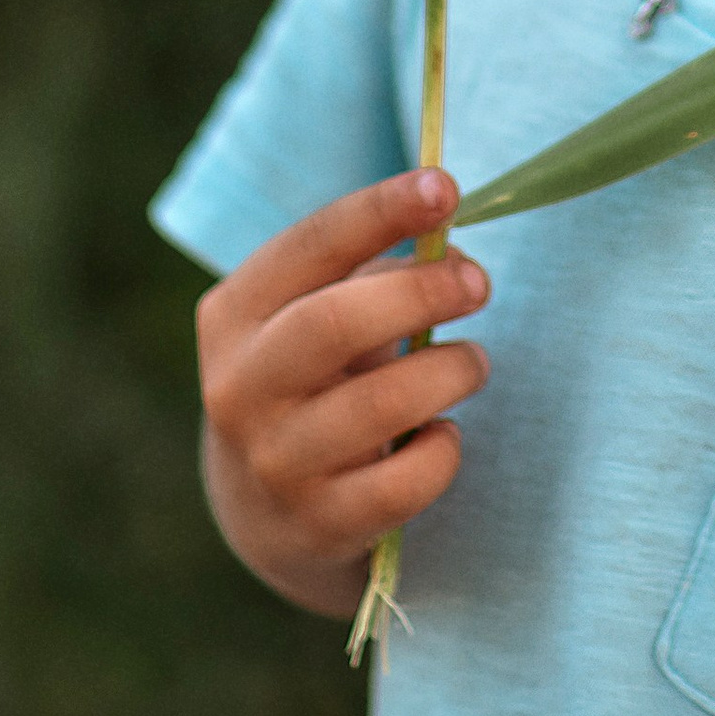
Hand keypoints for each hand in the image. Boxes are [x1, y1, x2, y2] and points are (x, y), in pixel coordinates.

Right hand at [195, 168, 489, 616]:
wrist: (265, 514)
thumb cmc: (313, 381)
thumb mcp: (315, 317)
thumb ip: (374, 276)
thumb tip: (449, 252)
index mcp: (234, 314)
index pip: (310, 246)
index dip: (381, 211)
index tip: (446, 188)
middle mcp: (239, 388)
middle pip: (334, 322)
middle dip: (421, 293)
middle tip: (480, 284)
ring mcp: (273, 463)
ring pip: (379, 404)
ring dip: (449, 370)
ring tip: (473, 362)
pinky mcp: (316, 527)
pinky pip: (402, 484)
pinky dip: (442, 451)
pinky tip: (444, 435)